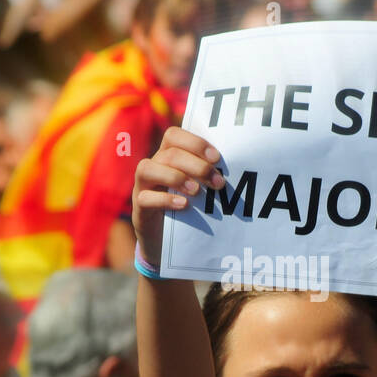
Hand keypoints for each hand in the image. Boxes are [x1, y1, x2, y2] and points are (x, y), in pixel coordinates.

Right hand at [132, 127, 225, 264]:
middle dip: (196, 165)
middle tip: (218, 182)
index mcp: (167, 156)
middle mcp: (153, 166)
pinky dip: (165, 200)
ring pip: (148, 169)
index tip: (217, 158)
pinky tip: (184, 205)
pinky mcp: (139, 208)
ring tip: (197, 192)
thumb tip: (238, 169)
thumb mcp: (199, 189)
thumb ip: (210, 176)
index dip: (195, 143)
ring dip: (176, 178)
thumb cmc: (188, 208)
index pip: (174, 136)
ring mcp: (142, 187)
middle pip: (168, 153)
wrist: (166, 241)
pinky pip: (144, 198)